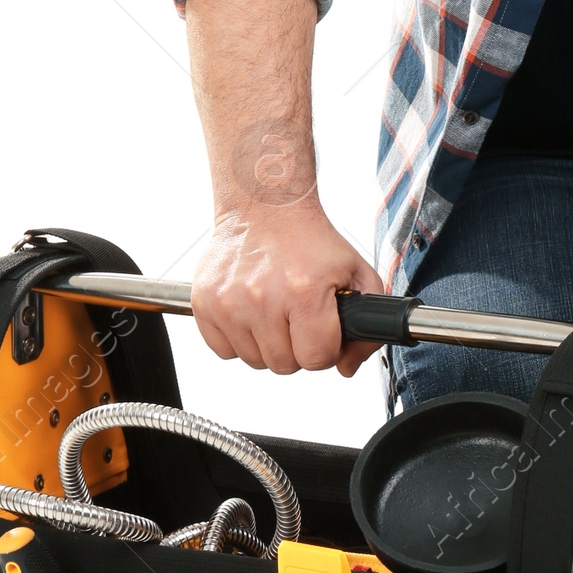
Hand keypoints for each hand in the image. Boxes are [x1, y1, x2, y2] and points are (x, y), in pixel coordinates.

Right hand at [191, 202, 383, 376]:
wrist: (265, 206)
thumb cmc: (308, 238)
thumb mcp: (355, 272)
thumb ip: (366, 324)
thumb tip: (347, 366)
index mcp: (304, 290)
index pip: (316, 358)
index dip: (325, 349)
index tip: (322, 331)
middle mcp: (263, 297)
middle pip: (285, 365)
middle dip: (296, 347)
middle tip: (298, 317)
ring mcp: (229, 302)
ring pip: (254, 361)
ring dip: (268, 343)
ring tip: (274, 310)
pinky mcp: (205, 304)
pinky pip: (223, 350)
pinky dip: (239, 339)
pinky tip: (251, 312)